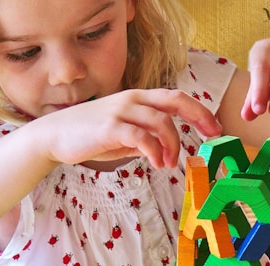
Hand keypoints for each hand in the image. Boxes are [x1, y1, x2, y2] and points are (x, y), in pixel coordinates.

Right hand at [41, 89, 222, 168]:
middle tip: (212, 137)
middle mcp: (132, 99)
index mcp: (138, 99)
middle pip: (176, 100)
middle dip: (199, 116)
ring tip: (170, 163)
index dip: (199, 111)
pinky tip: (157, 163)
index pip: (176, 98)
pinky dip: (155, 151)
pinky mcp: (110, 127)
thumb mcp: (121, 137)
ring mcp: (121, 111)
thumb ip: (143, 140)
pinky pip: (141, 136)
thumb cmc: (88, 136)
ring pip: (161, 121)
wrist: (54, 136)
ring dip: (173, 144)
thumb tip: (161, 150)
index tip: (214, 128)